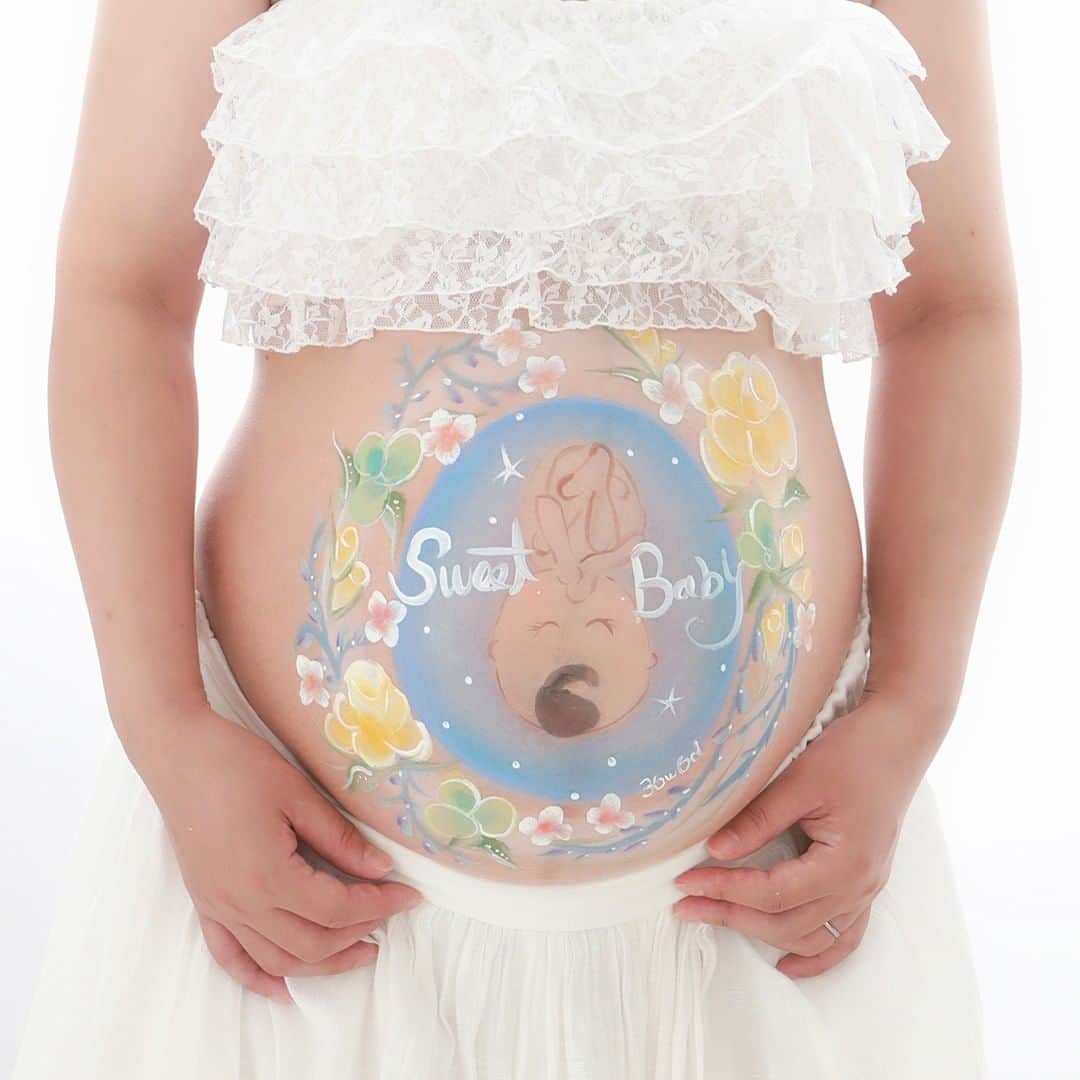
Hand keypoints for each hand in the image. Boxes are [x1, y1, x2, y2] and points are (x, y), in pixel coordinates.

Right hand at [140, 705, 423, 1002]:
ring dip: (321, 964)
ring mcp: (219, 909)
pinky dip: (258, 978)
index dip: (379, 904)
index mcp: (270, 877)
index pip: (337, 908)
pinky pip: (230, 957)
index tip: (409, 894)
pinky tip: (283, 988)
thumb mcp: (298, 795)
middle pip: (312, 944)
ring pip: (277, 960)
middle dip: (358, 935)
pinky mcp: (205, 904)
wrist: (177, 755)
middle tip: (390, 915)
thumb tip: (381, 868)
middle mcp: (243, 905)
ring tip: (358, 950)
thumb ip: (340, 838)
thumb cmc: (238, 766)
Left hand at [672, 693, 929, 976]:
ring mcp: (866, 890)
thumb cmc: (854, 753)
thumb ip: (759, 818)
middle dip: (732, 915)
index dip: (727, 890)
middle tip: (686, 904)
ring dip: (762, 933)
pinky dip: (815, 955)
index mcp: (845, 863)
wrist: (899, 740)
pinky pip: (844, 936)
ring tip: (718, 918)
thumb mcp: (801, 779)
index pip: (774, 893)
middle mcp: (859, 887)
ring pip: (810, 936)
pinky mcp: (865, 884)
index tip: (687, 882)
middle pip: (787, 922)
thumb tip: (715, 850)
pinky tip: (786, 964)